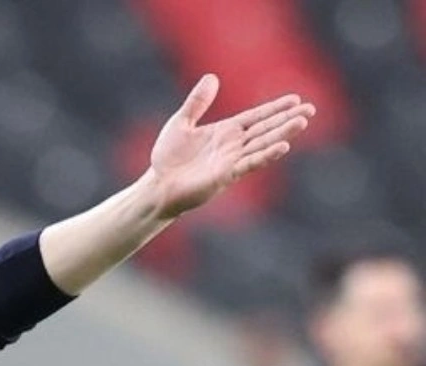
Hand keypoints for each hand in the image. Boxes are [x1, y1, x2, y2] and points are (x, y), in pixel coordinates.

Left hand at [149, 74, 314, 218]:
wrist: (158, 185)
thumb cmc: (169, 157)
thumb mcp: (181, 122)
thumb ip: (197, 102)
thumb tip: (211, 77)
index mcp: (226, 131)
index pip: (256, 117)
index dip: (275, 108)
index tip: (295, 99)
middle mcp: (233, 145)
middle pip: (265, 129)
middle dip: (287, 119)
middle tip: (310, 110)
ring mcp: (232, 160)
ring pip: (262, 144)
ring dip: (282, 134)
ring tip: (302, 122)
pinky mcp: (225, 175)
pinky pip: (249, 163)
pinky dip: (266, 155)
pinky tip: (283, 146)